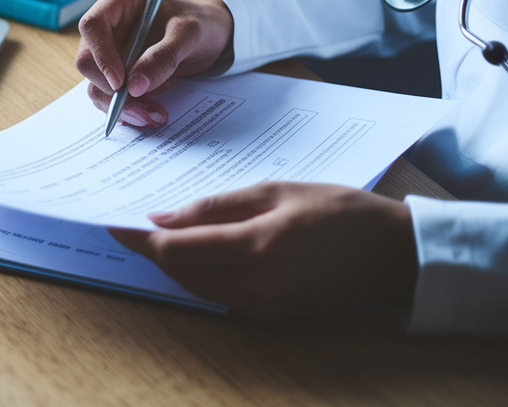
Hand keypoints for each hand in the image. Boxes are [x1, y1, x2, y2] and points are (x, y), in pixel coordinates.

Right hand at [75, 0, 232, 127]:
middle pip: (88, 61)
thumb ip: (164, 56)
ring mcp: (108, 49)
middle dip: (112, 91)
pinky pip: (107, 95)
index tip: (121, 83)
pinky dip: (127, 109)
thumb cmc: (198, 24)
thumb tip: (134, 86)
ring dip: (121, 106)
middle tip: (144, 110)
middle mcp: (107, 23)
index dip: (101, 55)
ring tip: (154, 114)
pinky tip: (150, 110)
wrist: (206, 36)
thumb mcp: (189, 34)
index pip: (92, 25)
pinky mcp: (114, 71)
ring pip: (95, 83)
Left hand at [108, 182, 418, 319]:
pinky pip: (218, 295)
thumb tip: (164, 216)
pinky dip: (198, 275)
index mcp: (255, 248)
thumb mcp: (274, 191)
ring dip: (172, 263)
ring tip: (155, 235)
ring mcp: (263, 306)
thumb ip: (215, 206)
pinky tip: (194, 253)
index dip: (140, 238)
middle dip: (150, 249)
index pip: (176, 248)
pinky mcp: (271, 316)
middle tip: (129, 224)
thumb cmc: (338, 210)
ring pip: (195, 286)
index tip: (113, 222)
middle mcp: (255, 285)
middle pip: (180, 271)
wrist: (394, 253)